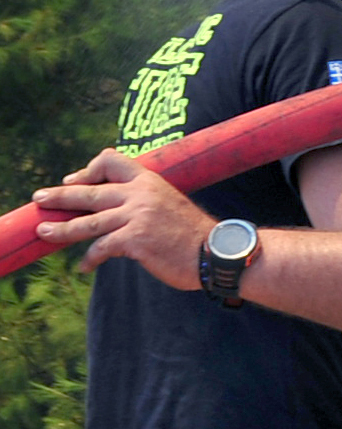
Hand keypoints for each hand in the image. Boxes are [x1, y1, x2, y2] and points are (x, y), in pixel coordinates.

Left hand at [32, 148, 213, 288]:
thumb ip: (145, 200)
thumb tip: (120, 209)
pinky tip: (85, 266)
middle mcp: (141, 194)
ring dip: (62, 228)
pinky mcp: (135, 239)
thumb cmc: (193, 232)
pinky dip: (90, 259)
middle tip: (40, 198)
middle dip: (61, 195)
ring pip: (88, 221)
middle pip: (90, 190)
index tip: (77, 180)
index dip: (90, 169)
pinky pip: (101, 248)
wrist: (215, 251)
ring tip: (44, 231)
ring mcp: (137, 216)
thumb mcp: (169, 203)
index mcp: (150, 181)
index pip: (112, 161)